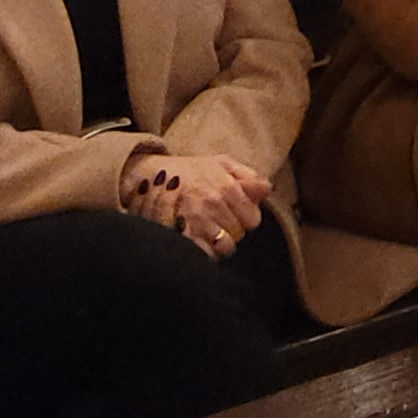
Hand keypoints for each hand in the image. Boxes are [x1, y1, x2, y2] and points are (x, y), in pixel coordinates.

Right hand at [128, 153, 272, 258]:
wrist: (149, 175)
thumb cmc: (188, 170)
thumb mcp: (220, 163)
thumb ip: (247, 176)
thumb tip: (267, 189)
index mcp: (228, 187)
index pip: (253, 219)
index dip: (245, 218)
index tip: (235, 214)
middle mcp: (215, 204)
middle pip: (239, 234)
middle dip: (232, 229)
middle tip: (218, 220)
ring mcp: (198, 221)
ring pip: (224, 247)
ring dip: (219, 243)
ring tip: (208, 231)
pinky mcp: (182, 235)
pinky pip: (205, 255)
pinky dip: (204, 252)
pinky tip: (199, 241)